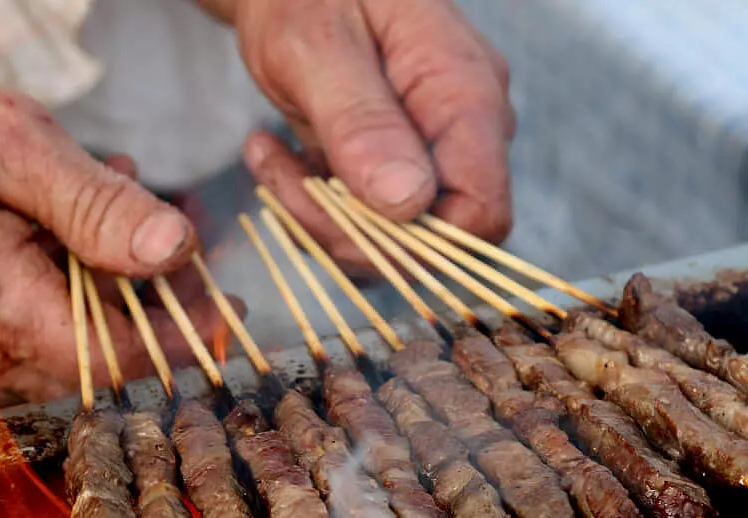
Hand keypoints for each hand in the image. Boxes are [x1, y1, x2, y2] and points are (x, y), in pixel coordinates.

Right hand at [0, 51, 238, 401]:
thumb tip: (177, 248)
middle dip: (151, 301)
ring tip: (110, 199)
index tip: (221, 298)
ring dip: (108, 287)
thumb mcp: (4, 140)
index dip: (180, 334)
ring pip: (68, 346)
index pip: (118, 360)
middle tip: (176, 236)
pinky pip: (27, 334)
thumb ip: (94, 203)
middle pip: (100, 358)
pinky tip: (60, 224)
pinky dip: (62, 289)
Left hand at [225, 0, 514, 268]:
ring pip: (392, 237)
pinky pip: (366, 219)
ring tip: (265, 155)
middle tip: (278, 176)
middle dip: (348, 230)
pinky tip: (274, 154)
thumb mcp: (318, 44)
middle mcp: (463, 129)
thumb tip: (406, 202)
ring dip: (318, 217)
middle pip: (432, 236)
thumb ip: (362, 121)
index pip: (482, 211)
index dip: (417, 241)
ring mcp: (432, 147)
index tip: (337, 214)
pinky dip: (312, 205)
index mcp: (465, 93)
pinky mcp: (394, 162)